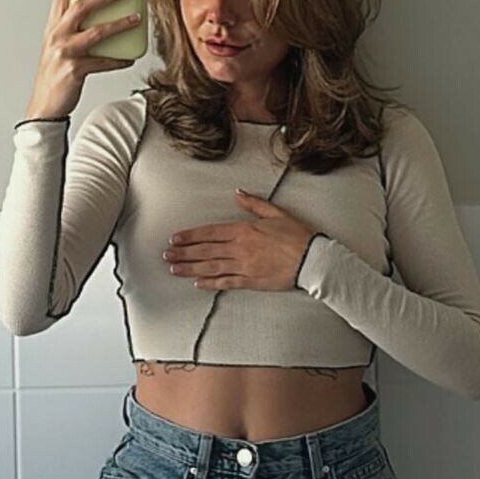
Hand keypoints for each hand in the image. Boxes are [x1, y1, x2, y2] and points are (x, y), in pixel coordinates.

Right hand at [24, 0, 139, 118]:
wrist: (44, 105)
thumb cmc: (54, 73)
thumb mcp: (59, 45)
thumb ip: (74, 27)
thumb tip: (101, 13)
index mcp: (53, 27)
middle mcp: (57, 36)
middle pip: (80, 6)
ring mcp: (65, 52)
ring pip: (96, 32)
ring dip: (119, 24)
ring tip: (136, 19)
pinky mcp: (75, 70)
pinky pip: (103, 61)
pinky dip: (119, 59)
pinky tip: (130, 57)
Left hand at [162, 190, 318, 291]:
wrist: (312, 259)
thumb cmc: (297, 235)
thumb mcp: (276, 213)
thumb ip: (254, 204)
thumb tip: (238, 194)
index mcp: (244, 229)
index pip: (210, 232)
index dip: (190, 236)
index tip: (175, 239)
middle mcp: (240, 248)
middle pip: (206, 250)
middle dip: (184, 253)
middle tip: (167, 256)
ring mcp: (244, 266)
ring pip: (211, 267)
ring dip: (191, 269)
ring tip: (175, 270)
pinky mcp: (251, 281)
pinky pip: (226, 283)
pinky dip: (211, 284)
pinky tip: (198, 284)